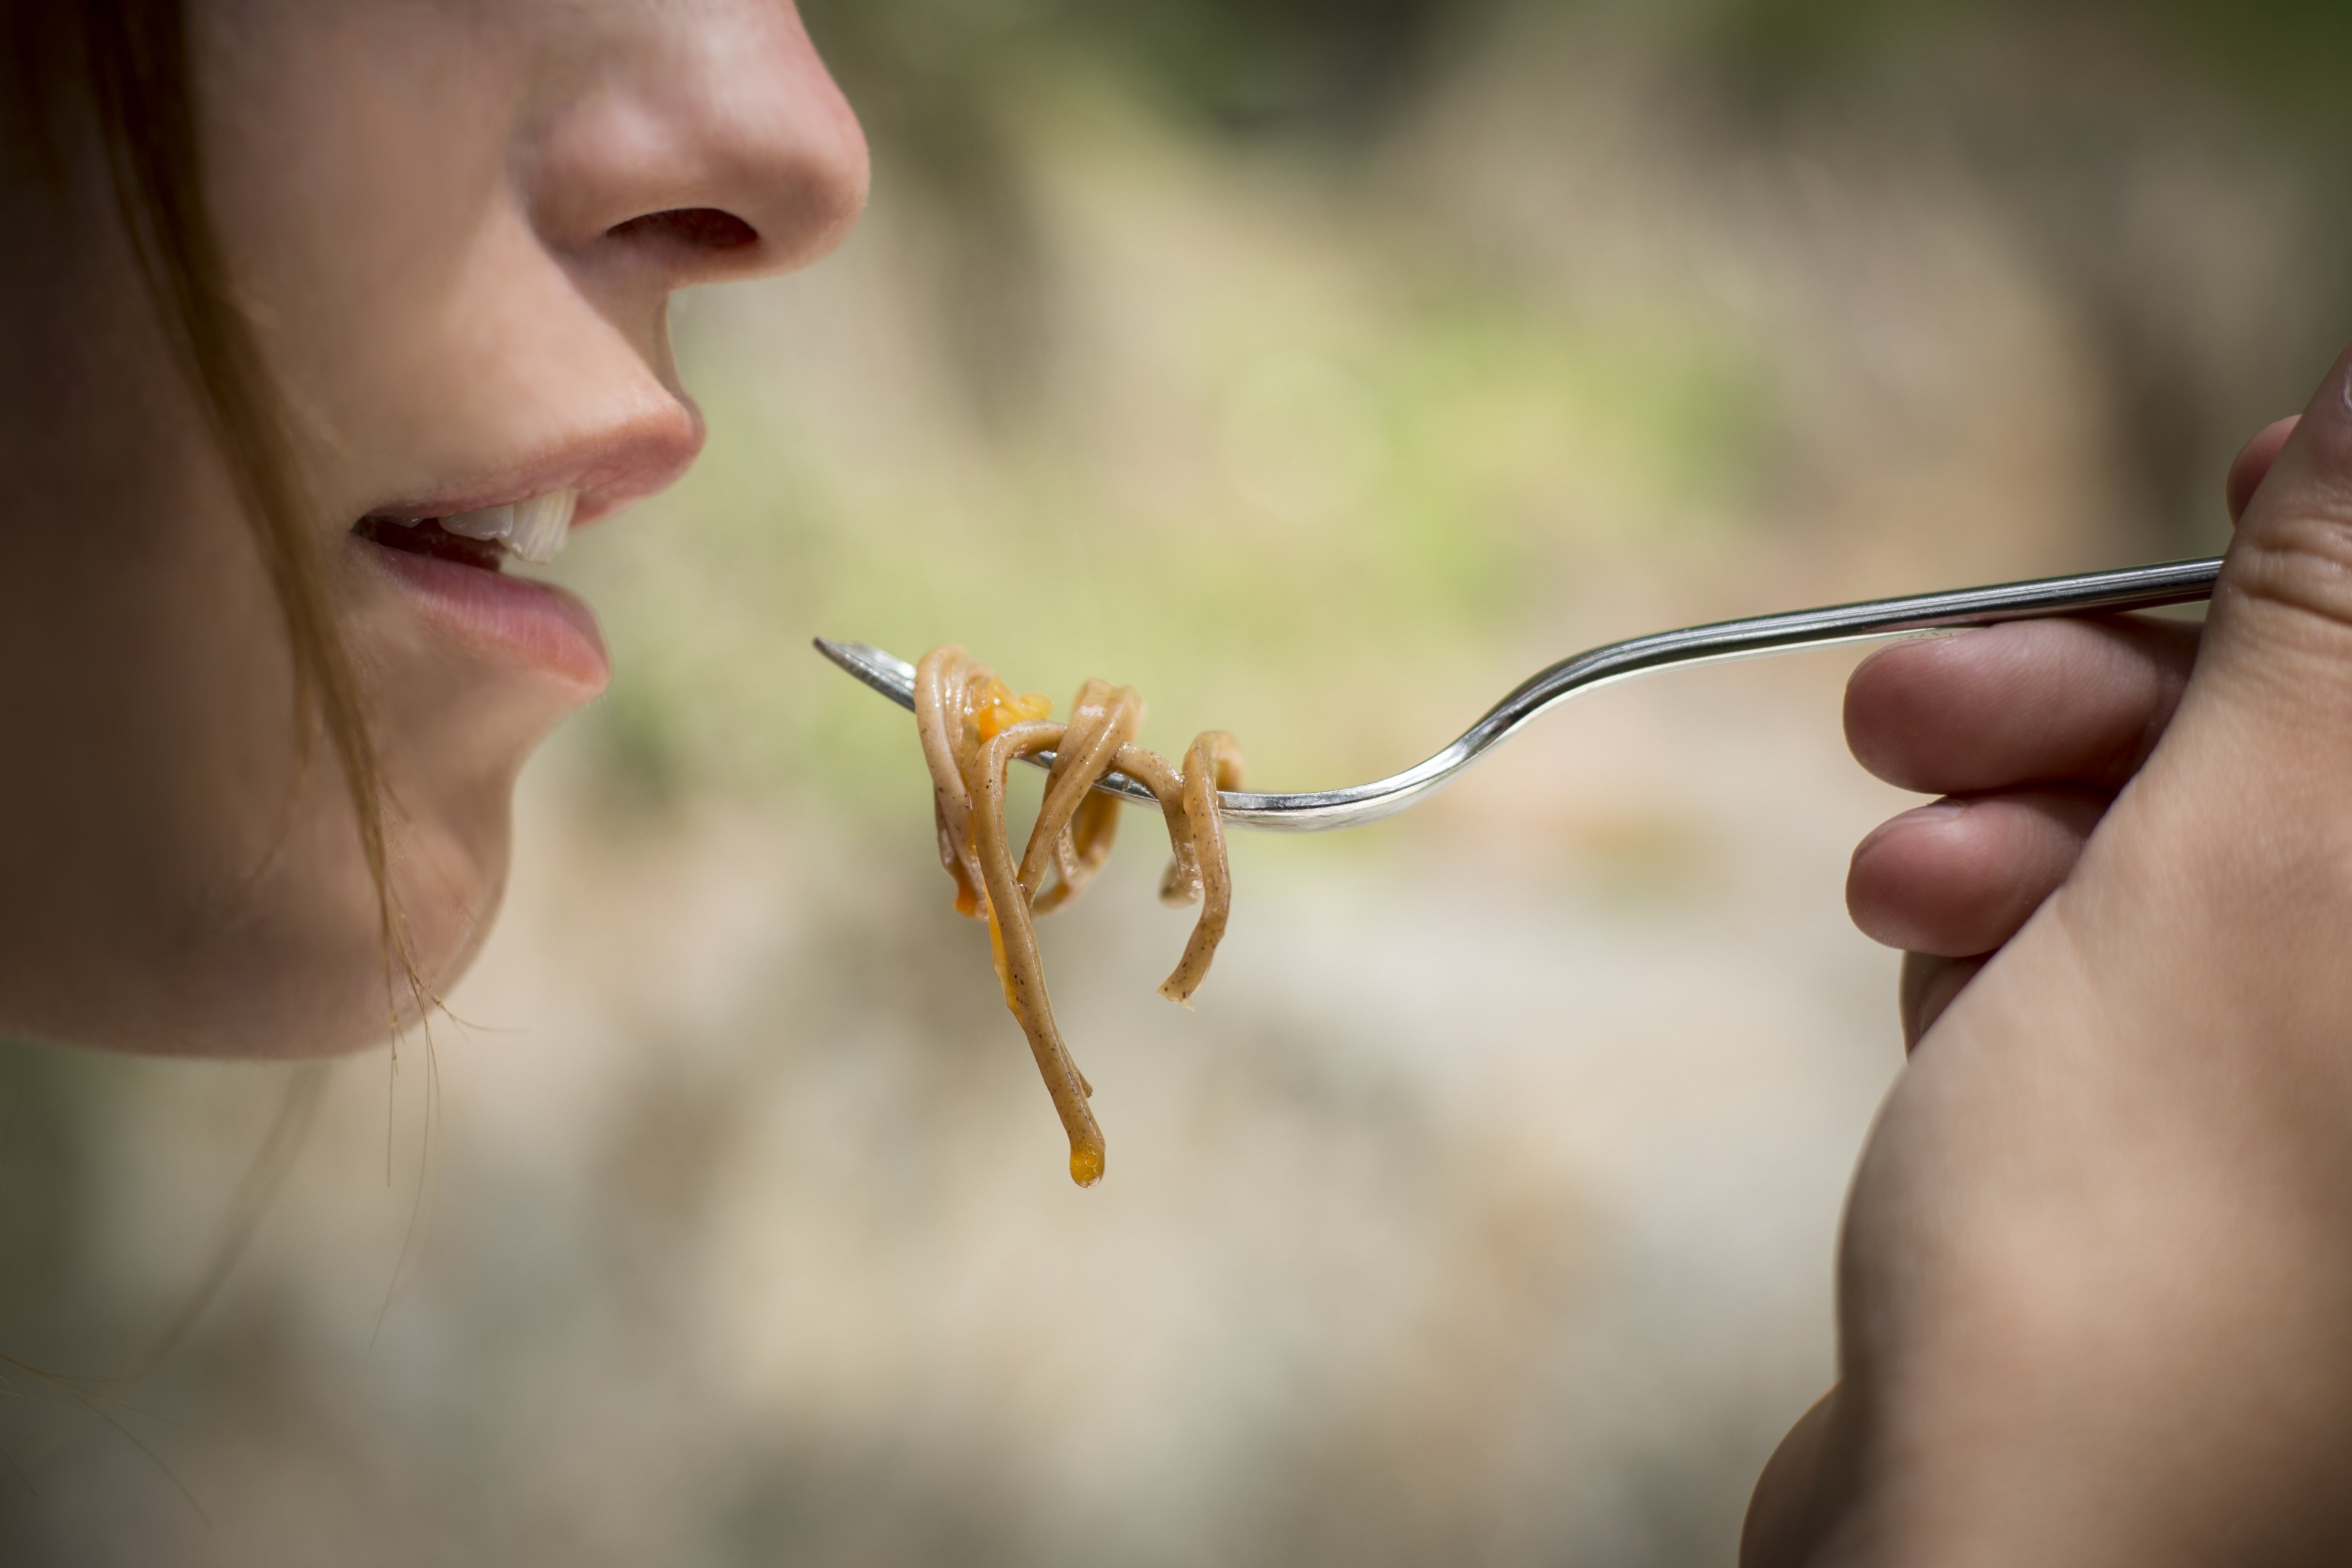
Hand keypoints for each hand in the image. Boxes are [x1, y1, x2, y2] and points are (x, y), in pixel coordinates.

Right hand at [1746, 379, 2351, 1565]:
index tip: (2228, 496)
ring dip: (2025, 826)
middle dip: (2112, 702)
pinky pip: (2125, 969)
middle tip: (1926, 697)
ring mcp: (2326, 1099)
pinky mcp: (2209, 1150)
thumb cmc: (2138, 1252)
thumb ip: (2342, 618)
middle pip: (2318, 757)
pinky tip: (1936, 962)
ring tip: (1914, 872)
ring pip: (2196, 857)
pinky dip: (2012, 940)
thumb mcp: (2247, 877)